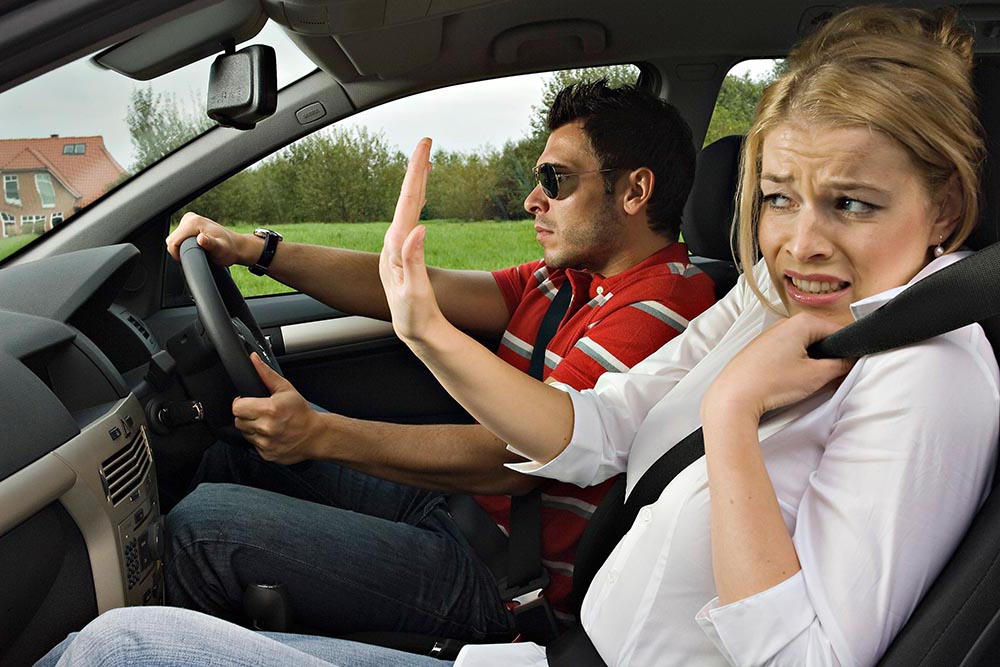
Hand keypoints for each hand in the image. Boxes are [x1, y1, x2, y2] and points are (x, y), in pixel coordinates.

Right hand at [166, 212, 251, 266]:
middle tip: (198, 254)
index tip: (192, 258)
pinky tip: (196, 247)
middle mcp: (189, 218)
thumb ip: (210, 244)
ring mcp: (188, 220)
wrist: (235, 246)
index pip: (173, 241)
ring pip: (175, 239)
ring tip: (199, 250)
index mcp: (193, 222)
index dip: (178, 254)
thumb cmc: (229, 249)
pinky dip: (184, 245)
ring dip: (183, 248)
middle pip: (172, 240)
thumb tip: (201, 239)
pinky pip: (178, 238)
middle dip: (181, 251)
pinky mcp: (188, 224)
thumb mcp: (221, 249)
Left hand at [232, 353, 323, 464]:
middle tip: (260, 412)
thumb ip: (266, 374)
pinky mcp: (266, 455)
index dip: (240, 403)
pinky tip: (271, 434)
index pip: (237, 408)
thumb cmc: (301, 412)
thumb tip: (254, 359)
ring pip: (245, 434)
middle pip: (238, 421)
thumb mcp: (286, 389)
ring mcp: (266, 443)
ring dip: (252, 428)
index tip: (247, 402)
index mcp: (270, 410)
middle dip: (246, 415)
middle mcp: (266, 428)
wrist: (316, 435)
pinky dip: (259, 440)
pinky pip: (253, 445)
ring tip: (267, 423)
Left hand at [378, 139, 446, 344]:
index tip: (424, 151)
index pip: (407, 203)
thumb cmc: (413, 314)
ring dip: (417, 181)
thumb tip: (417, 229)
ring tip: (425, 160)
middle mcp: (395, 242)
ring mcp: (400, 244)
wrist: (413, 328)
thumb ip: (414, 260)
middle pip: (407, 197)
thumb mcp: (414, 291)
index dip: (416, 174)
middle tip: (426, 142)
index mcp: (397, 247)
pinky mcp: (406, 249)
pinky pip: (412, 215)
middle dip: (416, 169)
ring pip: (409, 204)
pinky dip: (417, 199)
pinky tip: (420, 192)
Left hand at [702, 313, 855, 422]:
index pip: (838, 330)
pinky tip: (788, 380)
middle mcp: (784, 323)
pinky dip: (793, 365)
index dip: (848, 349)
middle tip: (827, 377)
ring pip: (803, 346)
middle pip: (820, 337)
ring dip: (810, 362)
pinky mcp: (761, 348)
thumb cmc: (769, 383)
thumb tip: (850, 360)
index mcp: (801, 322)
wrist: (734, 396)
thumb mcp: (816, 376)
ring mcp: (770, 335)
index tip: (849, 365)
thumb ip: (840, 365)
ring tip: (804, 381)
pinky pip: (787, 352)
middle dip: (827, 356)